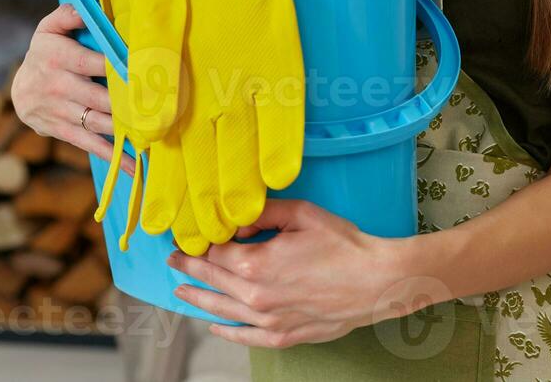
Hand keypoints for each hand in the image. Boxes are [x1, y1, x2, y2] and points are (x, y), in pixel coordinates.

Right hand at [11, 4, 136, 176]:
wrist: (18, 92)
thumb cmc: (44, 53)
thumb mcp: (49, 29)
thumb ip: (67, 15)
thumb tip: (86, 9)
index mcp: (57, 56)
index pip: (90, 62)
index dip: (116, 67)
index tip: (143, 72)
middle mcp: (58, 86)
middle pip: (98, 96)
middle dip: (127, 102)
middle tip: (158, 106)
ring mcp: (60, 111)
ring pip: (97, 121)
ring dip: (125, 130)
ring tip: (153, 134)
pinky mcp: (63, 131)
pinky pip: (90, 144)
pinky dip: (114, 156)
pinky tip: (135, 165)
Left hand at [166, 198, 411, 348]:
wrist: (376, 281)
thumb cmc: (343, 245)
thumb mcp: (300, 214)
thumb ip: (262, 213)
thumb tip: (236, 221)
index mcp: (255, 263)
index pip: (214, 252)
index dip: (199, 243)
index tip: (186, 237)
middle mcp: (255, 296)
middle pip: (213, 280)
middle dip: (190, 268)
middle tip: (174, 259)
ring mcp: (269, 320)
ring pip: (222, 310)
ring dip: (199, 299)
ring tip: (182, 291)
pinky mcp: (284, 336)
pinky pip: (246, 337)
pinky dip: (227, 332)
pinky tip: (214, 327)